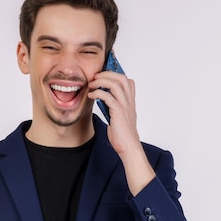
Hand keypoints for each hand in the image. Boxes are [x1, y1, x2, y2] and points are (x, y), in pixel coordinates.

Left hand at [88, 71, 155, 194]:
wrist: (128, 147)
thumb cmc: (122, 135)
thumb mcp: (119, 117)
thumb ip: (114, 106)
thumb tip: (103, 98)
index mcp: (130, 102)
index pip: (127, 80)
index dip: (116, 74)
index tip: (103, 74)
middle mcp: (129, 102)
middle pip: (121, 78)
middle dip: (107, 73)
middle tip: (95, 76)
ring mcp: (125, 106)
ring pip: (115, 84)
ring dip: (101, 81)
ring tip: (92, 84)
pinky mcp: (118, 112)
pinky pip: (108, 97)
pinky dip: (98, 93)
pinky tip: (91, 95)